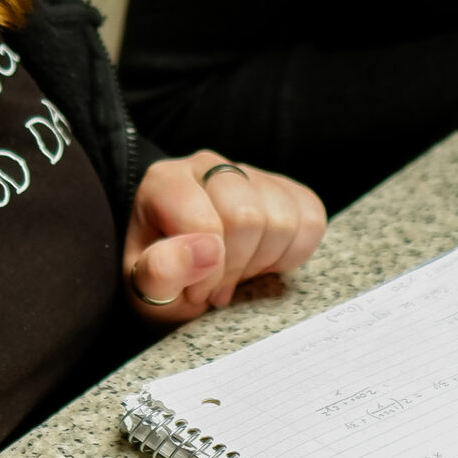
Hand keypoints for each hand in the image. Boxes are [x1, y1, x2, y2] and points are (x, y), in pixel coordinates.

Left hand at [124, 151, 327, 318]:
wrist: (186, 274)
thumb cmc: (164, 280)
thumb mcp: (146, 291)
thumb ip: (161, 271)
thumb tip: (207, 250)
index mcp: (166, 182)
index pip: (206, 225)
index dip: (208, 272)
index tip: (196, 292)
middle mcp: (208, 166)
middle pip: (248, 217)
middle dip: (236, 267)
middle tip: (217, 287)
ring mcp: (251, 173)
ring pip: (284, 220)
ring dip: (263, 262)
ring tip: (236, 274)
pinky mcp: (287, 189)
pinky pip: (311, 220)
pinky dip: (293, 254)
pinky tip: (263, 262)